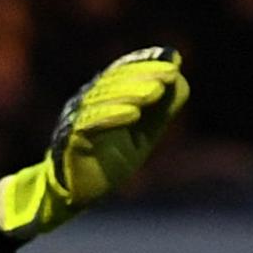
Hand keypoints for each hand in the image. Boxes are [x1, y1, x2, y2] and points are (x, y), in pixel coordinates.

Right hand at [0, 48, 188, 239]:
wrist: (83, 190)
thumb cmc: (114, 157)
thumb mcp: (146, 132)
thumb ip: (162, 108)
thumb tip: (181, 80)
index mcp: (105, 96)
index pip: (123, 73)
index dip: (146, 64)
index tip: (172, 61)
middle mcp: (88, 102)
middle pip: (113, 82)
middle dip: (143, 75)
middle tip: (169, 74)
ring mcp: (76, 119)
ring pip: (101, 99)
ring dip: (130, 93)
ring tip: (156, 91)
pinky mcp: (71, 140)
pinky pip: (88, 124)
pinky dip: (111, 116)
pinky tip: (133, 114)